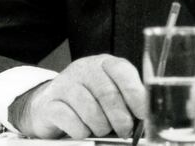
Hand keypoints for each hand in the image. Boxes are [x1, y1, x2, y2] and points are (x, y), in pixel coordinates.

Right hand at [11, 54, 145, 138]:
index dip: (135, 94)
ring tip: (102, 130)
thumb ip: (127, 99)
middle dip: (120, 117)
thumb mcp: (110, 93)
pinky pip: (69, 119)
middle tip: (125, 131)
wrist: (51, 104)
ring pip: (89, 108)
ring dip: (100, 126)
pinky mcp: (49, 102)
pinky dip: (80, 130)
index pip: (122, 72)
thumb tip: (145, 118)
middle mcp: (84, 68)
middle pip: (107, 93)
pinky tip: (83, 131)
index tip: (142, 114)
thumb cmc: (89, 100)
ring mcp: (65, 84)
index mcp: (105, 63)